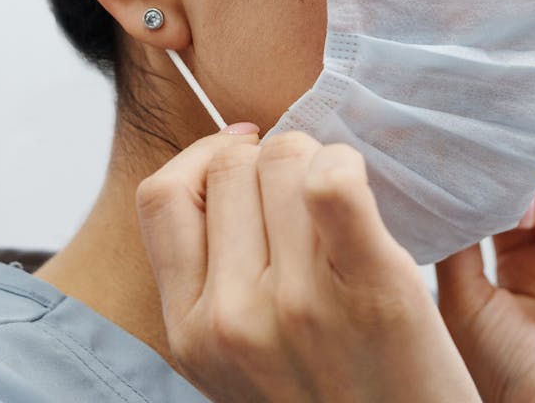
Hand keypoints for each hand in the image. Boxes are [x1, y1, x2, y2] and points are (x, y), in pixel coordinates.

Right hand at [136, 126, 480, 402]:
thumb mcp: (239, 357)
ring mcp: (298, 303)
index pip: (162, 196)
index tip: (244, 156)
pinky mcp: (371, 289)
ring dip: (317, 157)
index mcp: (188, 331)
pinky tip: (364, 181)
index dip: (203, 159)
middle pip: (229, 168)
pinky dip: (346, 164)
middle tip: (308, 183)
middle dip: (268, 156)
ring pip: (285, 159)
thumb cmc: (326, 399)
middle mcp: (230, 317)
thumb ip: (215, 282)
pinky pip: (334, 186)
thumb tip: (228, 165)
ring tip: (344, 195)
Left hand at [436, 141, 534, 402]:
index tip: (468, 168)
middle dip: (527, 169)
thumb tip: (446, 189)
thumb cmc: (513, 379)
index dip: (495, 173)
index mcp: (525, 255)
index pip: (516, 185)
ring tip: (529, 219)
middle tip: (503, 194)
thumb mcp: (466, 303)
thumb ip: (458, 245)